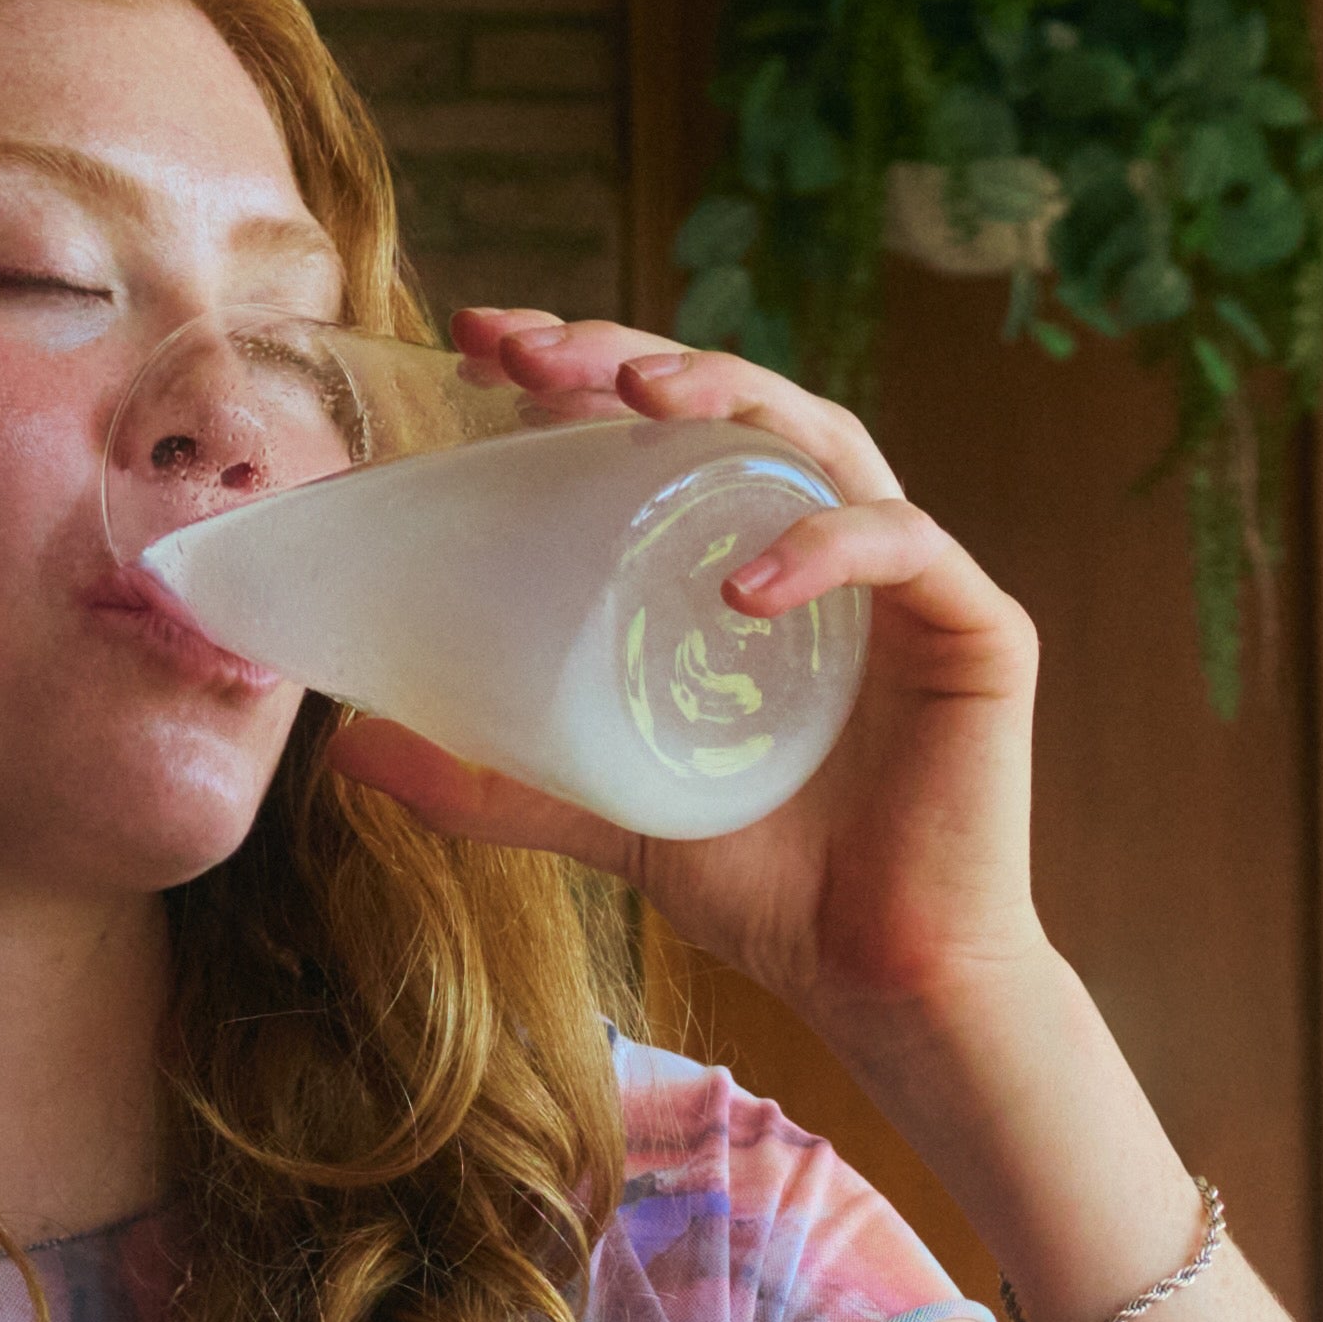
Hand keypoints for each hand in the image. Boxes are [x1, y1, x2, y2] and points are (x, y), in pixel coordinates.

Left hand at [322, 305, 1045, 1050]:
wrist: (877, 979)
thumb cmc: (761, 883)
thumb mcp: (598, 809)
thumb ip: (491, 778)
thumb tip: (347, 748)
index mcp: (741, 558)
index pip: (661, 424)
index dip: (577, 365)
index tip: (479, 342)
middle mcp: (823, 542)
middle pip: (732, 400)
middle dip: (628, 353)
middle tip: (531, 350)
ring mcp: (904, 577)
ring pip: (821, 437)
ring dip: (729, 395)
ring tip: (638, 393)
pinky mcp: (975, 628)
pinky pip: (902, 545)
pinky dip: (824, 545)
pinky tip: (742, 584)